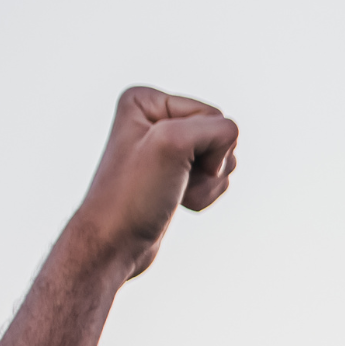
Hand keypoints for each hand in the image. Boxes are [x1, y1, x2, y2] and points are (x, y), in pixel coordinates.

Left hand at [71, 87, 238, 278]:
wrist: (113, 244)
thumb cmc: (133, 197)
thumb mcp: (172, 144)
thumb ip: (216, 129)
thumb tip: (231, 146)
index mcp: (145, 101)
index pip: (212, 114)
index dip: (205, 146)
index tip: (170, 167)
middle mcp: (154, 119)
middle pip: (220, 134)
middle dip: (210, 165)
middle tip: (175, 181)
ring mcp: (166, 147)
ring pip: (223, 156)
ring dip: (210, 183)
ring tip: (176, 193)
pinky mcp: (175, 173)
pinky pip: (216, 176)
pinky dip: (206, 193)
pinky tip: (180, 202)